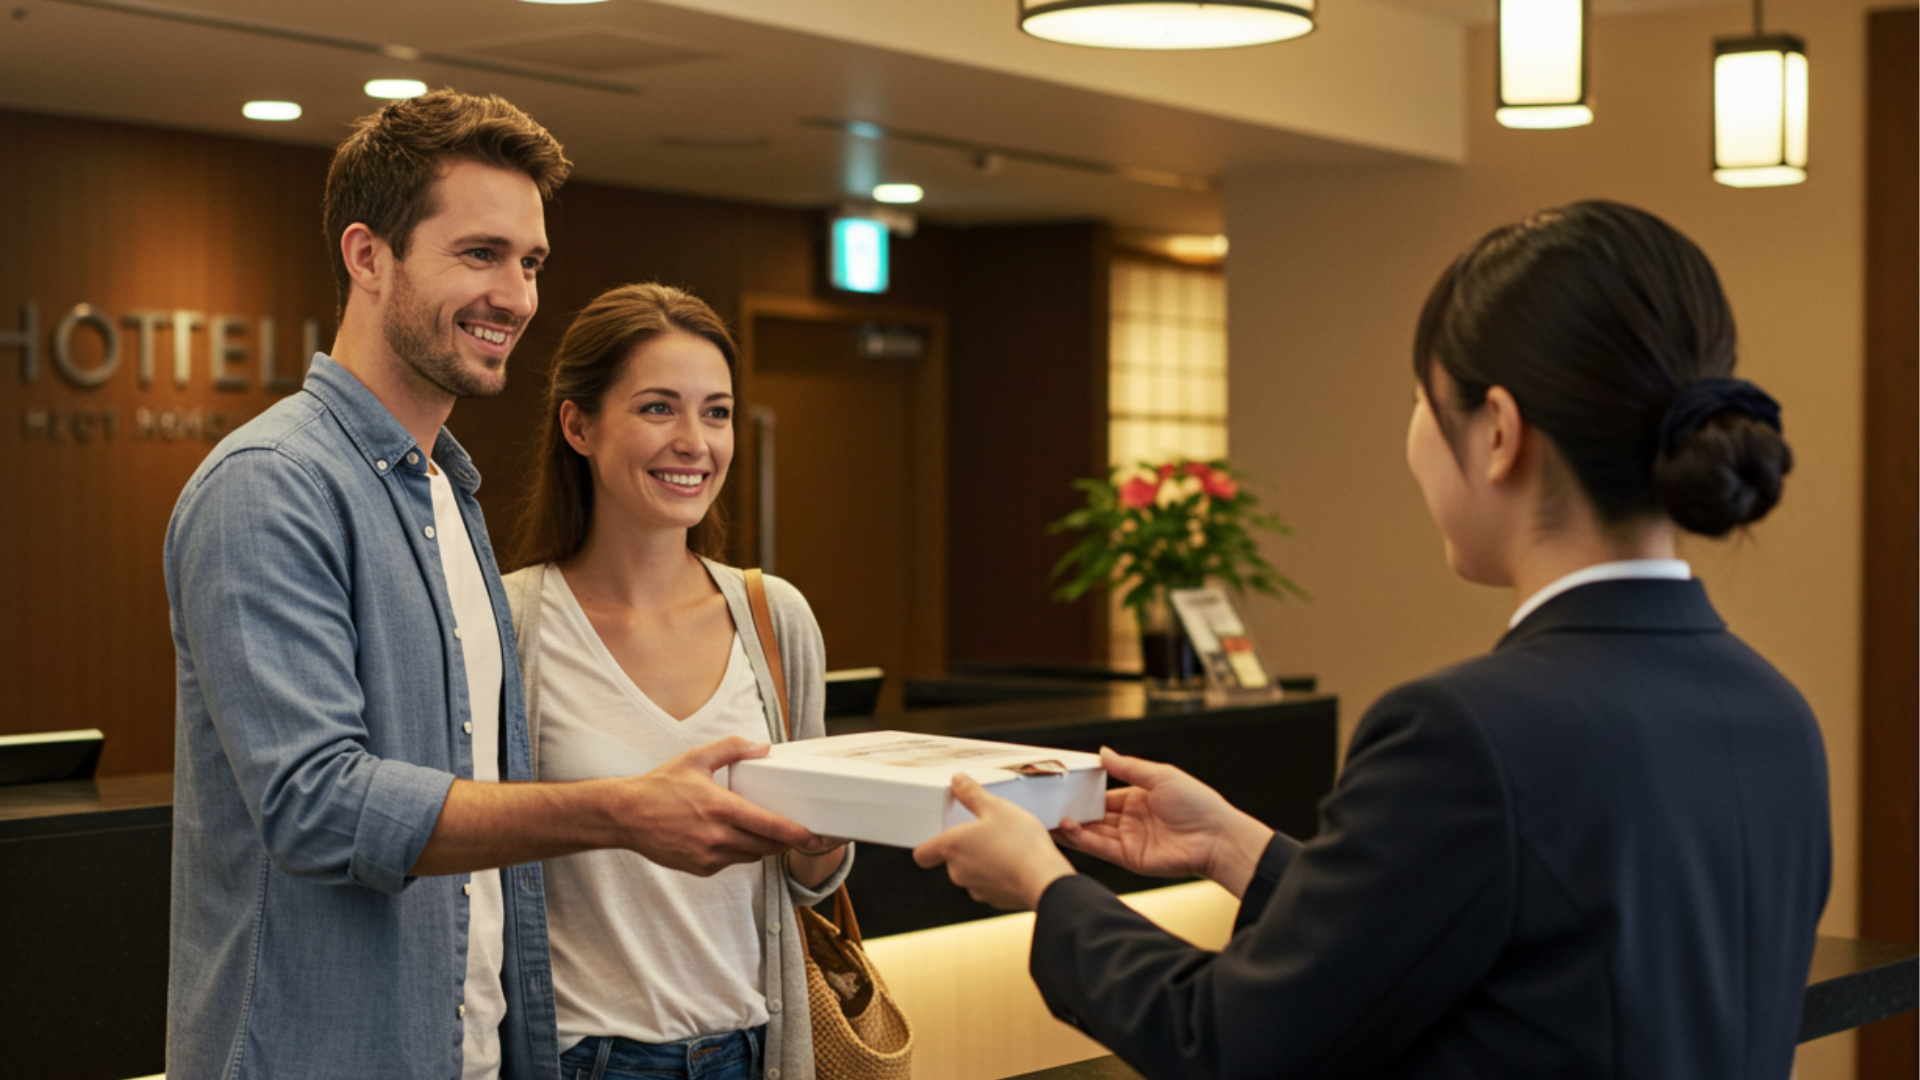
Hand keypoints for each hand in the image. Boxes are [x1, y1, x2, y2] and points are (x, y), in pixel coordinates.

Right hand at [614, 736, 826, 875]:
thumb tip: (763, 747)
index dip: (798, 834)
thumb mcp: (696, 758)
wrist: (625, 816)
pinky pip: (732, 862)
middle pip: (767, 846)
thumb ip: (732, 748)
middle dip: (785, 840)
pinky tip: (731, 836)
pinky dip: (739, 851)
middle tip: (798, 831)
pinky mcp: (701, 868)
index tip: (816, 836)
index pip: (771, 826)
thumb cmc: (660, 787)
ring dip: (762, 845)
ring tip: (764, 829)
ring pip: (751, 856)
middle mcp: (718, 836)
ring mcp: (709, 856)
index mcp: (721, 808)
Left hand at [911, 773, 1074, 910]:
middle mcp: (958, 872)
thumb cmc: (1020, 843)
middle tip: (988, 831)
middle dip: (967, 847)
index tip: (942, 835)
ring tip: (1007, 846)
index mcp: (952, 847)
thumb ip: (972, 794)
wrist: (1046, 881)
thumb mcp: (997, 807)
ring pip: (972, 872)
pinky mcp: (994, 900)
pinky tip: (1017, 863)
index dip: (928, 845)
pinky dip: (999, 875)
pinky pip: (991, 884)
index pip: (921, 854)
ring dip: (984, 861)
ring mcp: (976, 889)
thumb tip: (957, 780)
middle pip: (951, 860)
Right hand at [1056, 747, 1273, 896]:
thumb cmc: (1197, 803)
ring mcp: (1130, 840)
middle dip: (1071, 811)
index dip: (1083, 792)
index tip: (1061, 786)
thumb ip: (1128, 767)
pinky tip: (1068, 828)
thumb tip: (1102, 752)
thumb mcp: (1160, 775)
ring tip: (1047, 818)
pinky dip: (1083, 839)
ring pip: (1093, 833)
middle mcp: (1131, 820)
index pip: (1103, 795)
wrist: (1217, 838)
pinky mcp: (1131, 858)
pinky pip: (1102, 848)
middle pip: (1094, 815)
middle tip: (1045, 805)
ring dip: (1071, 826)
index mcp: (1138, 798)